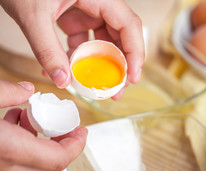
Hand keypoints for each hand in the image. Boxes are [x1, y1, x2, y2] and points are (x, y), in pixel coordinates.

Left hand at [0, 0, 144, 99]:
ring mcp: (87, 10)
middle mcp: (98, 3)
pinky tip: (68, 72)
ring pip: (104, 41)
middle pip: (121, 36)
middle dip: (120, 65)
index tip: (132, 78)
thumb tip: (62, 80)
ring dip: (101, 66)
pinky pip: (84, 41)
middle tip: (116, 89)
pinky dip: (78, 58)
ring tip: (97, 86)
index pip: (129, 25)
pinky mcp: (74, 17)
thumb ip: (47, 49)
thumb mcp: (33, 15)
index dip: (135, 54)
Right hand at [0, 80, 87, 170]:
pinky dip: (21, 144)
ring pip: (29, 166)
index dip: (77, 145)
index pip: (59, 159)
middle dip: (61, 146)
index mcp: (11, 149)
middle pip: (48, 168)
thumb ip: (7, 93)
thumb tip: (27, 90)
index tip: (82, 130)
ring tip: (30, 117)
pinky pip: (13, 161)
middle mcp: (4, 167)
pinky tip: (12, 121)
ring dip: (38, 143)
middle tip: (62, 126)